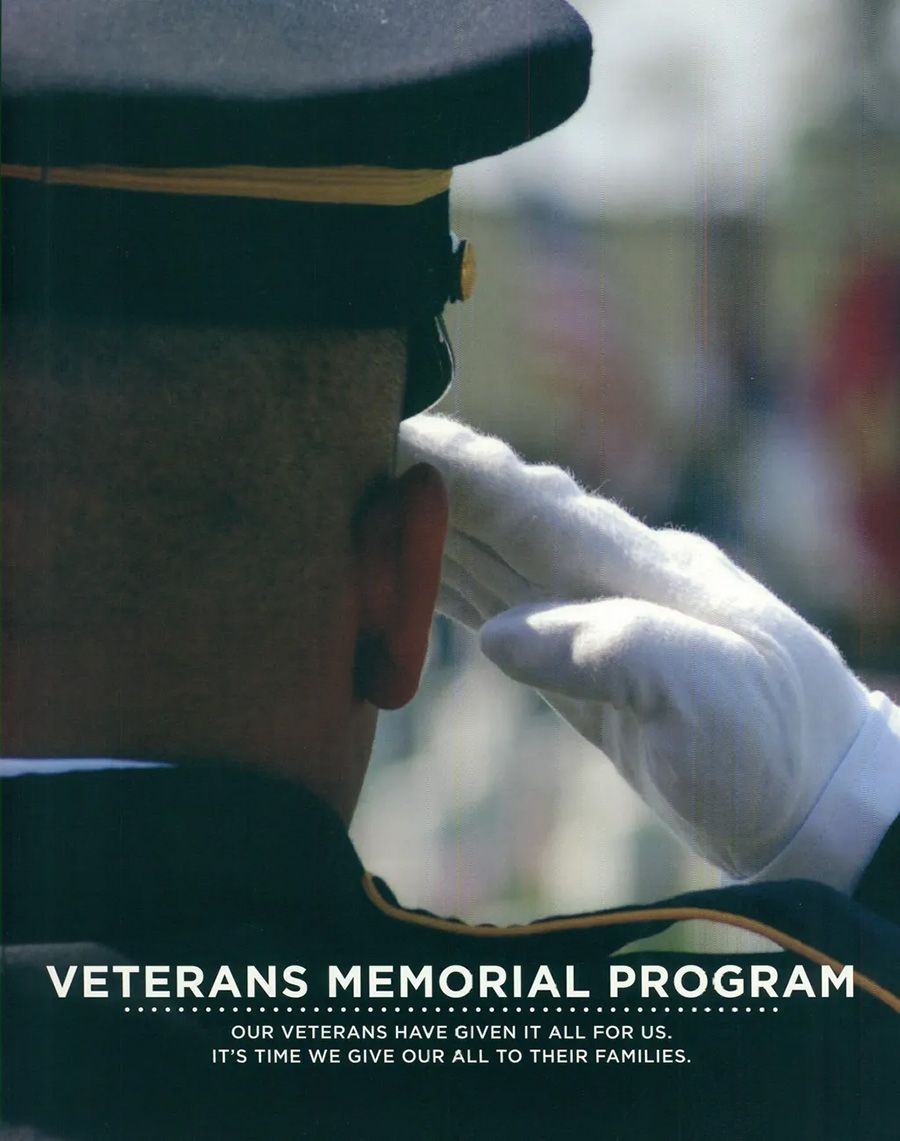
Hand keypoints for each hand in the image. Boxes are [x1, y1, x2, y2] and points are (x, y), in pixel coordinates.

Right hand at [399, 414, 871, 878]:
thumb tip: (498, 635)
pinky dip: (456, 591)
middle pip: (503, 517)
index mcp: (641, 569)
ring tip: (364, 507)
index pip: (532, 503)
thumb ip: (608, 650)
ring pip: (497, 559)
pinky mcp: (588, 666)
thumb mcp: (709, 695)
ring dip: (430, 532)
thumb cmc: (775, 747)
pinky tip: (421, 580)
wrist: (818, 800)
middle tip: (351, 455)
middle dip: (428, 485)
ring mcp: (599, 619)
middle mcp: (612, 579)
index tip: (395, 432)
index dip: (459, 469)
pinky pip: (506, 611)